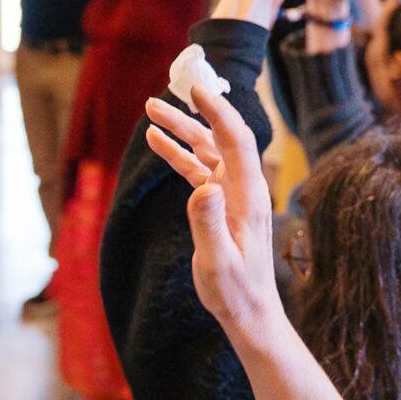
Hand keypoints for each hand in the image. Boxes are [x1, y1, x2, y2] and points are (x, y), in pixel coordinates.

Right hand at [144, 84, 281, 337]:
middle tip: (160, 97)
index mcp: (248, 195)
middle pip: (219, 137)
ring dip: (181, 130)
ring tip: (151, 112)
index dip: (218, 111)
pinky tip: (156, 141)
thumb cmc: (235, 291)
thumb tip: (202, 186)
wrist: (249, 310)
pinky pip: (197, 169)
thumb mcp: (218, 261)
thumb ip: (207, 223)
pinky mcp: (219, 202)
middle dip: (192, 114)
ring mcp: (231, 193)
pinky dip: (178, 153)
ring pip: (206, 149)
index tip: (197, 89)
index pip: (236, 140)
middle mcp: (242, 187)